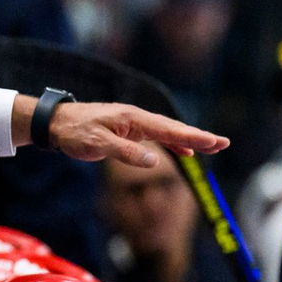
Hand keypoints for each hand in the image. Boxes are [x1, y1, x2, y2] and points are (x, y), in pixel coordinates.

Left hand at [21, 97, 228, 165]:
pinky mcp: (128, 130)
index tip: (215, 142)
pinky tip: (183, 151)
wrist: (56, 122)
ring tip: (212, 145)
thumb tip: (154, 162)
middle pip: (174, 128)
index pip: (170, 130)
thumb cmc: (75, 132)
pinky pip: (156, 136)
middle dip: (199, 137)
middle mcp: (137, 118)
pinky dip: (172, 142)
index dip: (194, 137)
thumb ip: (126, 153)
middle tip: (224, 143)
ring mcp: (133, 123)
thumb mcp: (98, 144)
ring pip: (167, 132)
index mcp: (133, 119)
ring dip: (189, 139)